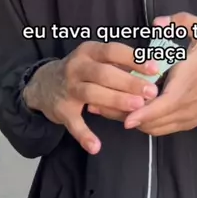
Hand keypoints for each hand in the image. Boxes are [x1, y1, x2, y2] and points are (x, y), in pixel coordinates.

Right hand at [23, 42, 158, 152]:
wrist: (43, 84)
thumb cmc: (81, 70)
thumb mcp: (95, 58)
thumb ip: (119, 63)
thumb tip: (151, 67)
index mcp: (89, 51)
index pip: (112, 51)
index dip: (133, 58)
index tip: (154, 68)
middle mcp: (77, 67)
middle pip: (104, 73)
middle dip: (129, 82)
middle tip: (151, 92)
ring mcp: (68, 89)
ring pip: (92, 94)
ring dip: (114, 100)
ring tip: (136, 107)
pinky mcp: (62, 110)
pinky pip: (74, 123)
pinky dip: (84, 135)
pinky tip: (96, 146)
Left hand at [123, 13, 196, 135]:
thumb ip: (183, 22)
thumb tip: (157, 23)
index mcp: (185, 86)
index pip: (162, 107)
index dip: (143, 114)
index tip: (125, 117)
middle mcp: (184, 107)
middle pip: (151, 122)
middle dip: (127, 116)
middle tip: (103, 105)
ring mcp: (185, 118)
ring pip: (154, 129)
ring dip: (134, 121)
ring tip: (112, 108)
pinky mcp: (186, 123)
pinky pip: (161, 129)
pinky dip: (145, 124)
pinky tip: (131, 112)